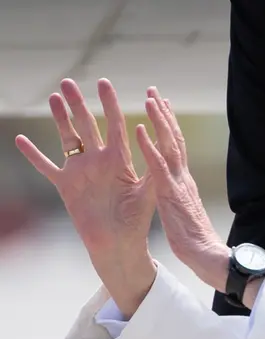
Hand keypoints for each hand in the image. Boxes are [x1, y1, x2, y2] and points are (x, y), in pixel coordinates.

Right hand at [15, 78, 155, 315]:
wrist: (119, 244)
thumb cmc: (137, 220)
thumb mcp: (148, 192)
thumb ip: (152, 169)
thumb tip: (157, 144)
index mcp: (120, 160)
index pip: (115, 125)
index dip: (110, 104)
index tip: (105, 83)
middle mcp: (99, 161)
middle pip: (87, 126)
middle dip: (78, 104)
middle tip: (69, 82)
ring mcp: (81, 171)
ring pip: (68, 139)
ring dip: (60, 119)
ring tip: (53, 97)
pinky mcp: (66, 186)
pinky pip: (47, 167)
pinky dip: (33, 155)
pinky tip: (21, 139)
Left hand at [135, 88, 228, 289]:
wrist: (205, 253)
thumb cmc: (193, 239)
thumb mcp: (182, 212)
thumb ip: (179, 196)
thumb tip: (174, 190)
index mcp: (184, 181)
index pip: (177, 147)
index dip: (169, 126)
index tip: (162, 106)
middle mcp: (183, 177)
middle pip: (175, 139)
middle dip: (164, 114)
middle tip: (154, 92)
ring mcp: (178, 183)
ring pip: (169, 145)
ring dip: (158, 121)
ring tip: (149, 100)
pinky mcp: (171, 193)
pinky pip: (158, 166)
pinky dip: (148, 147)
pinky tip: (138, 131)